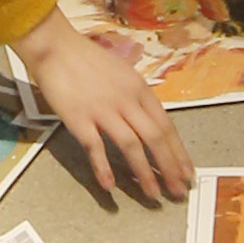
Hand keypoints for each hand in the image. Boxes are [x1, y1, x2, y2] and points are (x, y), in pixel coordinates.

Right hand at [13, 5, 193, 206]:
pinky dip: (103, 167)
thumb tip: (151, 122)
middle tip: (178, 191)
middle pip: (155, 138)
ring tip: (153, 195)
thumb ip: (137, 97)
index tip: (187, 172)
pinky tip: (109, 187)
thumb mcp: (123, 73)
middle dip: (170, 167)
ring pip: (131, 145)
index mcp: (139, 89)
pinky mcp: (79, 118)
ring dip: (144, 172)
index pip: (166, 126)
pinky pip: (95, 147)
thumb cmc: (87, 59)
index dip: (178, 152)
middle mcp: (126, 100)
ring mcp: (103, 110)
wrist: (56, 47)